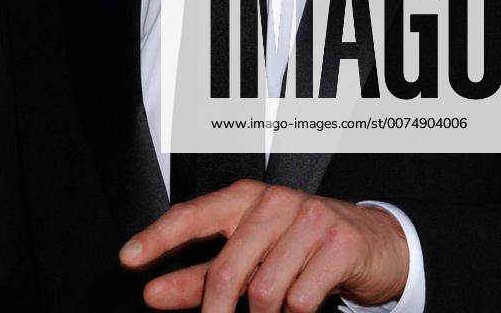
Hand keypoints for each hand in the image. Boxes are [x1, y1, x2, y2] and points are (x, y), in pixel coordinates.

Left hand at [119, 179, 408, 311]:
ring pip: (265, 291)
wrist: (372, 242)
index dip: (158, 237)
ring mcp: (309, 219)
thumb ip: (200, 276)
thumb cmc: (301, 247)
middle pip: (228, 267)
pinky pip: (300, 299)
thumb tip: (153, 293)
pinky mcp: (339, 243)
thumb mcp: (251, 256)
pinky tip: (301, 305)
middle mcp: (274, 202)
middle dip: (215, 311)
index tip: (128, 259)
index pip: (194, 214)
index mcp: (246, 198)